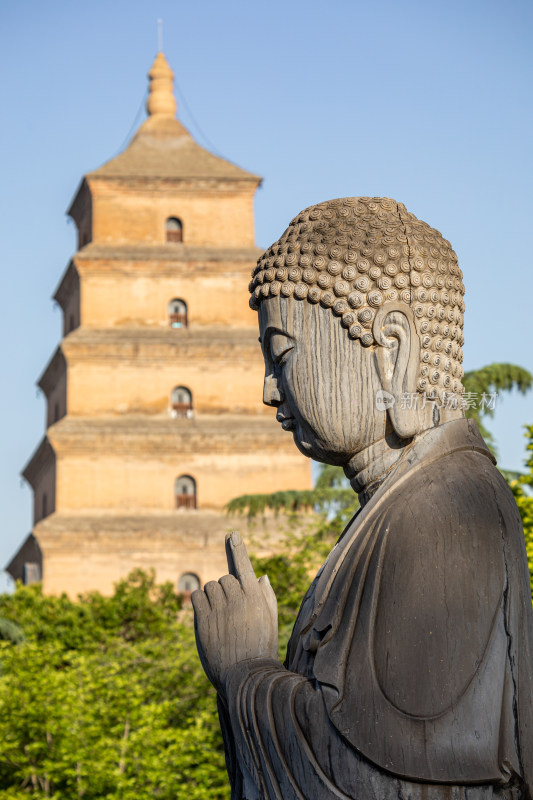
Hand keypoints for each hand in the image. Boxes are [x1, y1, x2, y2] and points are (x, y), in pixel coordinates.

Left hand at [192, 531, 277, 693]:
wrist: (246, 678)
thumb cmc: (261, 649)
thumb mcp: (271, 622)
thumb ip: (266, 597)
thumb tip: (261, 576)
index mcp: (256, 597)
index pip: (244, 567)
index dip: (238, 549)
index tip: (232, 534)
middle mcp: (238, 599)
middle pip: (225, 578)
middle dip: (226, 590)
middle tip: (231, 613)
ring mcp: (220, 608)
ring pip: (210, 587)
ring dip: (213, 597)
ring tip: (221, 619)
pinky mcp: (204, 619)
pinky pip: (196, 597)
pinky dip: (199, 603)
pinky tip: (207, 618)